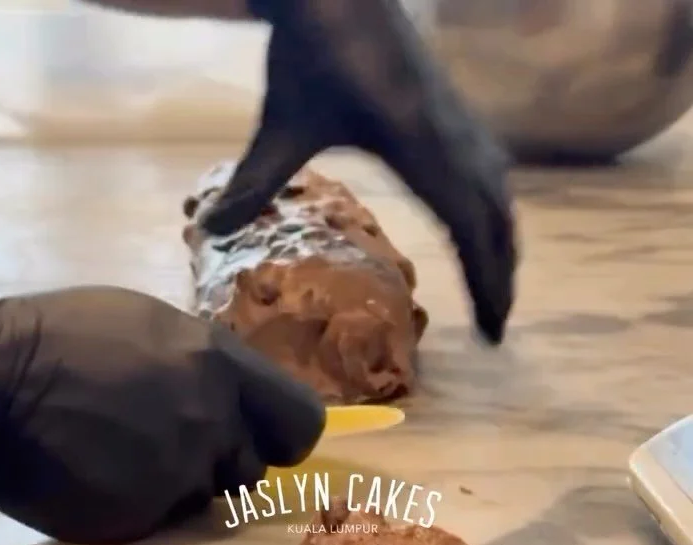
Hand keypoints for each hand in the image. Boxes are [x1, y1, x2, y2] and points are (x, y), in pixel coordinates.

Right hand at [0, 286, 324, 544]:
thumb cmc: (60, 341)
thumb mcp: (149, 326)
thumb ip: (205, 366)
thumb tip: (238, 397)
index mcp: (218, 363)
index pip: (301, 421)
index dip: (282, 439)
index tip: (264, 443)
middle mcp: (212, 419)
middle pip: (251, 468)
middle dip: (222, 464)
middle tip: (170, 447)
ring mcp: (179, 471)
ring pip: (206, 497)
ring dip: (179, 486)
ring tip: (124, 455)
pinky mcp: (145, 515)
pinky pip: (163, 521)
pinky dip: (139, 507)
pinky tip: (100, 476)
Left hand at [203, 0, 515, 343]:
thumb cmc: (308, 51)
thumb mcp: (281, 124)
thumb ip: (253, 181)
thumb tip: (208, 230)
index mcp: (420, 147)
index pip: (467, 226)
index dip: (483, 279)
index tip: (492, 327)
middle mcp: (450, 134)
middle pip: (494, 215)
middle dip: (499, 272)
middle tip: (497, 325)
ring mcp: (455, 115)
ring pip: (497, 187)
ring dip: (502, 238)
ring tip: (498, 280)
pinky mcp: (448, 102)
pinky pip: (487, 162)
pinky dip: (493, 199)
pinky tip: (483, 213)